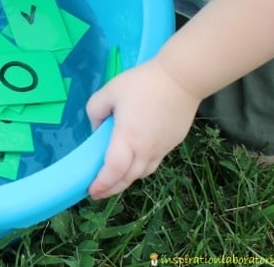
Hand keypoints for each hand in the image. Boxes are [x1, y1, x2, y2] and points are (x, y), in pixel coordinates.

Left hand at [86, 57, 200, 198]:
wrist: (182, 79)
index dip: (102, 183)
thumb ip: (96, 111)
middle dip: (111, 188)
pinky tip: (134, 164)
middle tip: (97, 193)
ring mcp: (162, 148)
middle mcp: (146, 149)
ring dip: (127, 180)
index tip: (91, 190)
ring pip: (142, 173)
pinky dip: (140, 169)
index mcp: (128, 137)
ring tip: (114, 181)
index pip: (114, 170)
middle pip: (128, 178)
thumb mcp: (109, 91)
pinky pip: (154, 163)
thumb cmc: (143, 83)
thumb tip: (97, 129)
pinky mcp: (173, 143)